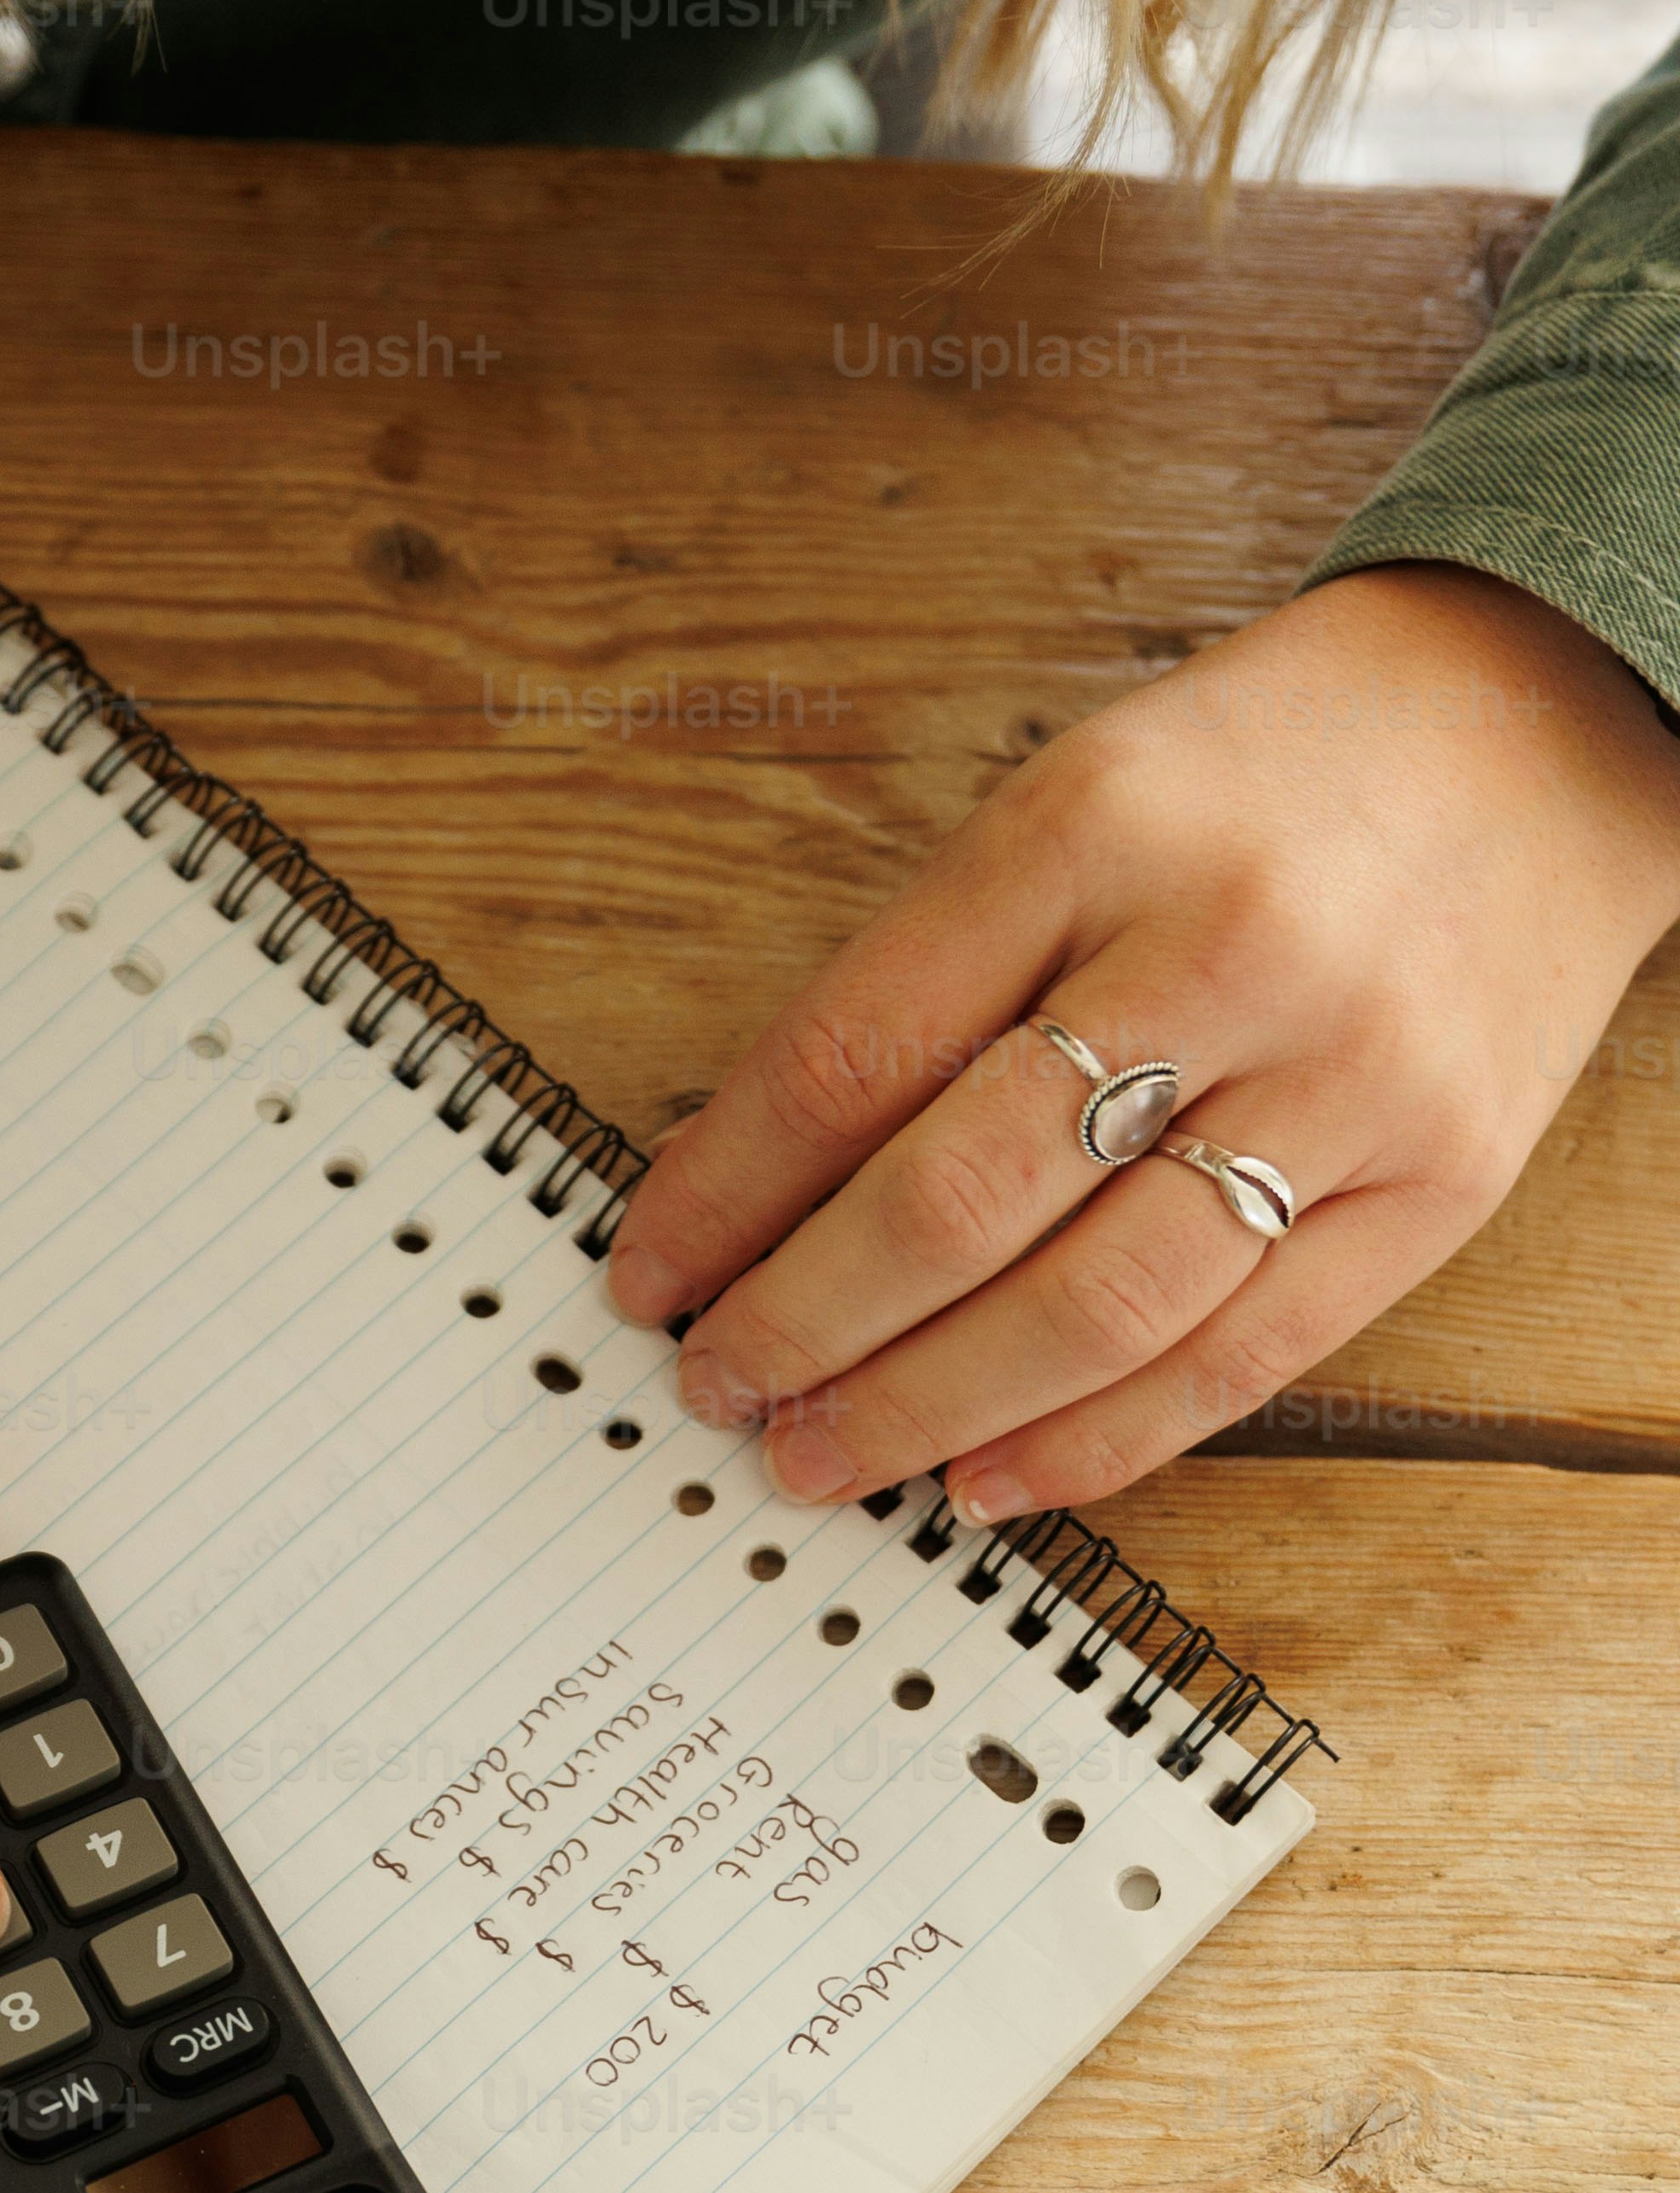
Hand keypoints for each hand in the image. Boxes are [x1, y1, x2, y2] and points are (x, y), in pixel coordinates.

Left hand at [607, 568, 1679, 1517]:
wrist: (1544, 715)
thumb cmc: (1270, 771)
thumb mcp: (1075, 798)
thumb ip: (938, 973)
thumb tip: (768, 1188)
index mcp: (1093, 829)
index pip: (856, 1054)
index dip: (726, 1192)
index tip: (648, 1275)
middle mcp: (1225, 951)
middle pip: (960, 1198)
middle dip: (807, 1322)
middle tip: (720, 1390)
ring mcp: (1348, 1077)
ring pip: (1093, 1304)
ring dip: (927, 1406)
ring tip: (824, 1452)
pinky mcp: (1438, 1182)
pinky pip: (1240, 1356)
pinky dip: (1095, 1440)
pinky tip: (988, 1476)